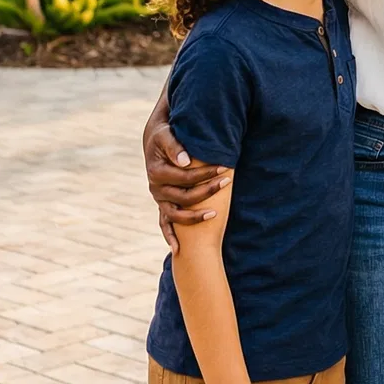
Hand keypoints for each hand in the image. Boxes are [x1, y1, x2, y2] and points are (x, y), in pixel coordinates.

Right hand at [144, 101, 229, 249]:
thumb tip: (188, 162)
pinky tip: (177, 250)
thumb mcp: (166, 135)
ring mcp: (159, 199)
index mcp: (156, 172)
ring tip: (216, 214)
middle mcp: (155, 188)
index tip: (224, 168)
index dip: (205, 174)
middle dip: (207, 191)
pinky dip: (169, 236)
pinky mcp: (162, 204)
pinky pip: (164, 224)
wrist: (154, 139)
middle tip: (228, 181)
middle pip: (184, 196)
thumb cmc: (164, 134)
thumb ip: (176, 147)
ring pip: (176, 214)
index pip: (184, 177)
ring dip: (195, 217)